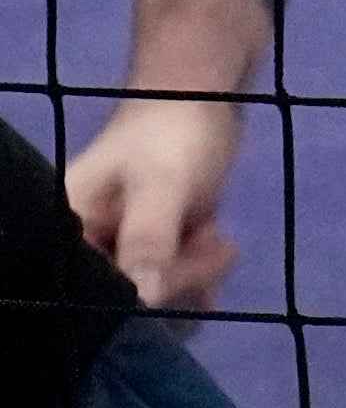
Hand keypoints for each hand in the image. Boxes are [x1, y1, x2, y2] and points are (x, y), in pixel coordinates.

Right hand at [65, 94, 245, 310]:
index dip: (138, 296)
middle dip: (177, 280)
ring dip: (194, 277)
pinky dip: (199, 277)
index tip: (182, 267)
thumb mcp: (160, 186)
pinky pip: (171, 287)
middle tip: (212, 248)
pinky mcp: (149, 253)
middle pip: (126, 301)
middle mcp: (83, 247)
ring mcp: (117, 252)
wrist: (203, 106)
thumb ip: (149, 238)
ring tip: (216, 244)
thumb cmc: (172, 138)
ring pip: (155, 298)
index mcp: (64, 230)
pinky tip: (218, 251)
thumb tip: (143, 299)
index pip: (92, 290)